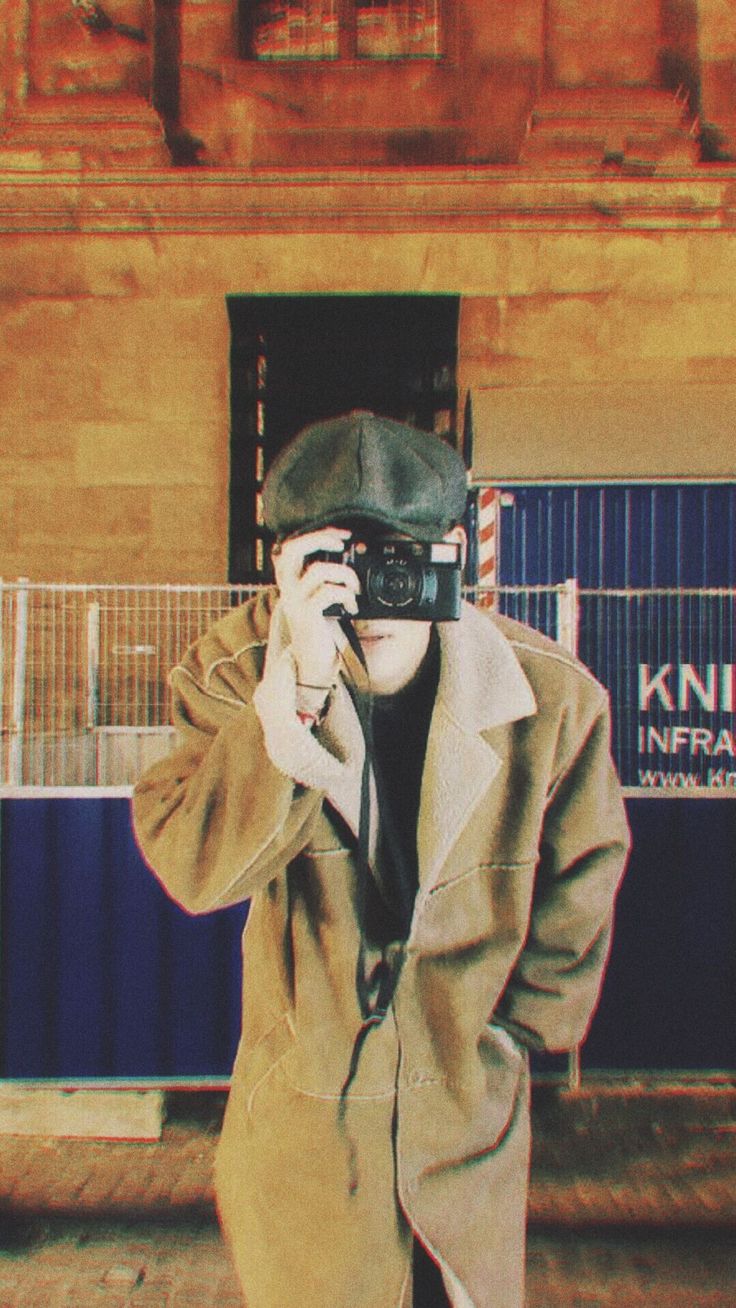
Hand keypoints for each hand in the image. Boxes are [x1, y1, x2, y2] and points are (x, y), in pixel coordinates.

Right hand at [272, 527, 359, 685]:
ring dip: (345, 574)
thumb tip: (349, 558)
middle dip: (320, 539)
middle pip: (293, 550)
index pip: (291, 547)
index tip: (341, 535)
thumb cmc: (321, 632)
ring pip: (317, 570)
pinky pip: (328, 593)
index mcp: (290, 583)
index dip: (315, 535)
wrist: (313, 665)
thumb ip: (325, 581)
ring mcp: (295, 602)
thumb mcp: (320, 600)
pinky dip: (346, 595)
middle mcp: (288, 590)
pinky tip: (352, 607)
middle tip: (342, 544)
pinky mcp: (306, 616)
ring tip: (354, 588)